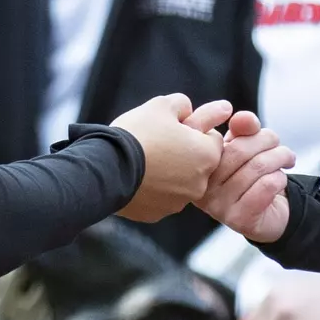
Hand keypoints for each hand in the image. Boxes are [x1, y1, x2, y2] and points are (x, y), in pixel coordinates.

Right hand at [114, 95, 229, 222]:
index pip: (213, 138)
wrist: (107, 168)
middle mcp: (200, 184)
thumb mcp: (161, 105)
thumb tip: (188, 108)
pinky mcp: (156, 214)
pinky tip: (136, 177)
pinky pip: (159, 198)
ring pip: (179, 183)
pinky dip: (152, 189)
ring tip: (145, 159)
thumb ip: (182, 104)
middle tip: (159, 142)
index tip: (176, 127)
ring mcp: (178, 202)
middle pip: (197, 163)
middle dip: (183, 153)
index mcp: (207, 155)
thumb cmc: (139, 134)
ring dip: (169, 173)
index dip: (195, 129)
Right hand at [195, 110, 292, 241]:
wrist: (266, 213)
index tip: (255, 127)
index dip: (242, 126)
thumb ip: (243, 128)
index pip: (217, 137)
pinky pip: (266, 187)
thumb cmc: (249, 174)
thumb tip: (244, 119)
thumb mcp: (244, 145)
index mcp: (194, 164)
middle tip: (278, 143)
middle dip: (267, 140)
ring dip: (279, 158)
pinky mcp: (238, 219)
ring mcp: (217, 205)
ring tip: (286, 158)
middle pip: (239, 150)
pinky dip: (279, 178)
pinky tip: (279, 179)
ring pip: (257, 167)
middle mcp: (200, 187)